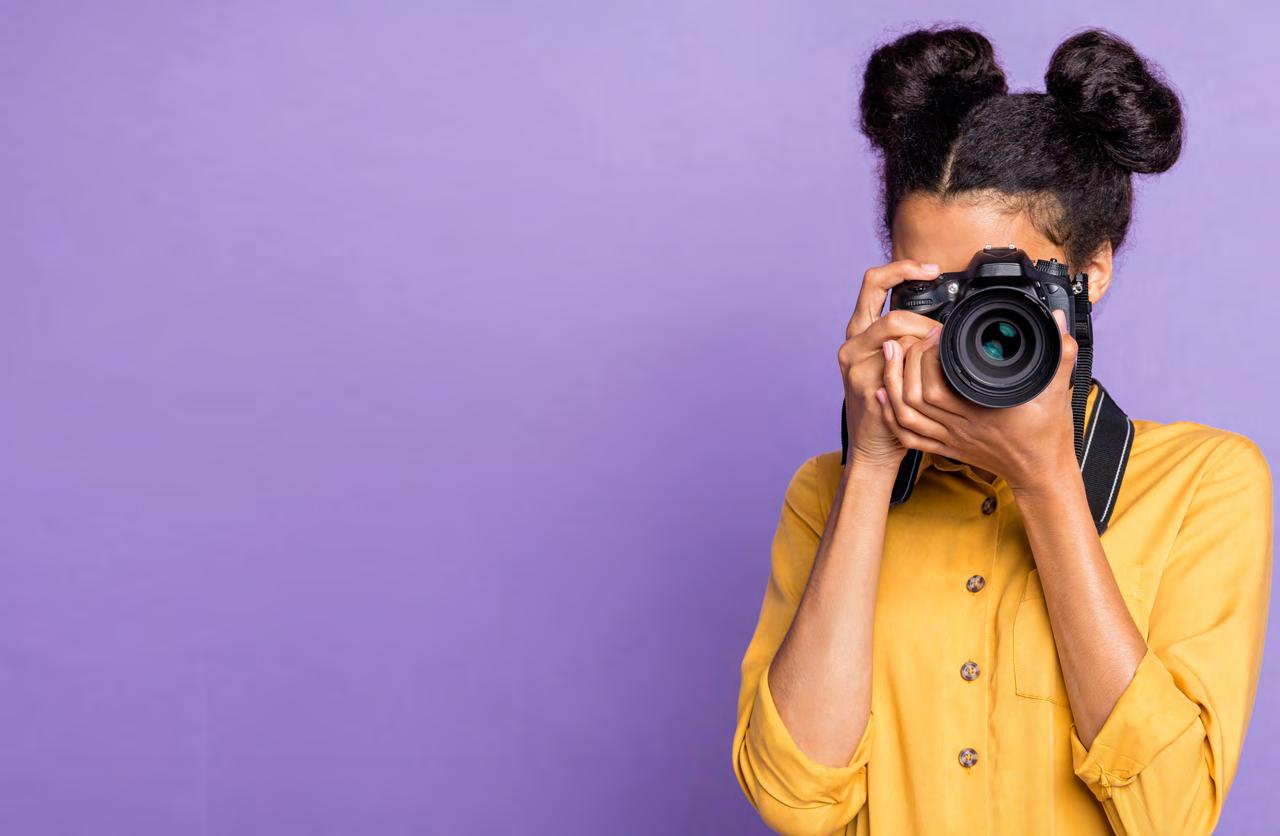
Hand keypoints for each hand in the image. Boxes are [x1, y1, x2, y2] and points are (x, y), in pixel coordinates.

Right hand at [839, 259, 945, 470]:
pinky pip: (901, 366)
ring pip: (898, 339)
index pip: (873, 282)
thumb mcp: (889, 361)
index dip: (901, 269)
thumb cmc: (888, 402)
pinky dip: (921, 366)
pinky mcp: (867, 388)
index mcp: (858, 332)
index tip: (931, 269)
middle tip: (943, 336)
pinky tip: (932, 375)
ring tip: (939, 358)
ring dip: (925, 345)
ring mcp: (856, 368)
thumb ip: (903, 337)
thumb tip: (937, 318)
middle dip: (925, 323)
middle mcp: (851, 346)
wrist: (872, 445)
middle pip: (891, 315)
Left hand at [876, 308, 1079, 492]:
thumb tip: (1058, 321)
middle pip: (914, 397)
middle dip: (904, 364)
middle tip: (906, 338)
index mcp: (983, 411)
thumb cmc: (1048, 434)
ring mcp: (950, 439)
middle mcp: (960, 426)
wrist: (1041, 472)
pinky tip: (883, 394)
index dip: (927, 358)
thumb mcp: (1057, 391)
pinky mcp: (946, 447)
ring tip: (889, 355)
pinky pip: (908, 435)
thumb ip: (1059, 355)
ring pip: (905, 415)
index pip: (937, 386)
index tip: (934, 333)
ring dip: (891, 384)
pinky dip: (891, 415)